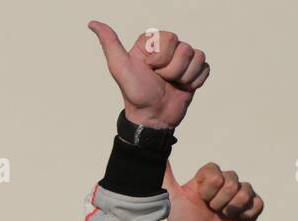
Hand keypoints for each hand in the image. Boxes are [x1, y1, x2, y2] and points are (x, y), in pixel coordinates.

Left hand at [88, 22, 209, 129]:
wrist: (153, 118)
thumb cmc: (136, 94)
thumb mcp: (120, 68)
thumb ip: (110, 44)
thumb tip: (92, 23)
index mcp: (151, 44)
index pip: (169, 38)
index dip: (160, 58)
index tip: (148, 70)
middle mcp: (168, 49)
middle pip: (185, 48)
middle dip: (172, 69)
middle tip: (159, 79)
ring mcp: (183, 60)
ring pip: (197, 57)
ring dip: (183, 77)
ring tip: (170, 85)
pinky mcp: (195, 71)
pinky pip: (205, 68)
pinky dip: (194, 82)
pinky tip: (182, 88)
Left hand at [163, 162, 263, 220]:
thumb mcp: (171, 200)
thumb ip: (165, 178)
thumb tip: (152, 155)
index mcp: (206, 180)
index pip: (214, 168)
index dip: (208, 186)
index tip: (200, 198)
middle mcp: (224, 184)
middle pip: (231, 178)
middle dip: (218, 199)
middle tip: (210, 210)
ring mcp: (239, 195)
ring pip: (244, 190)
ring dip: (230, 208)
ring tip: (221, 216)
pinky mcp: (252, 208)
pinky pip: (257, 203)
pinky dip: (244, 214)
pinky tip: (235, 220)